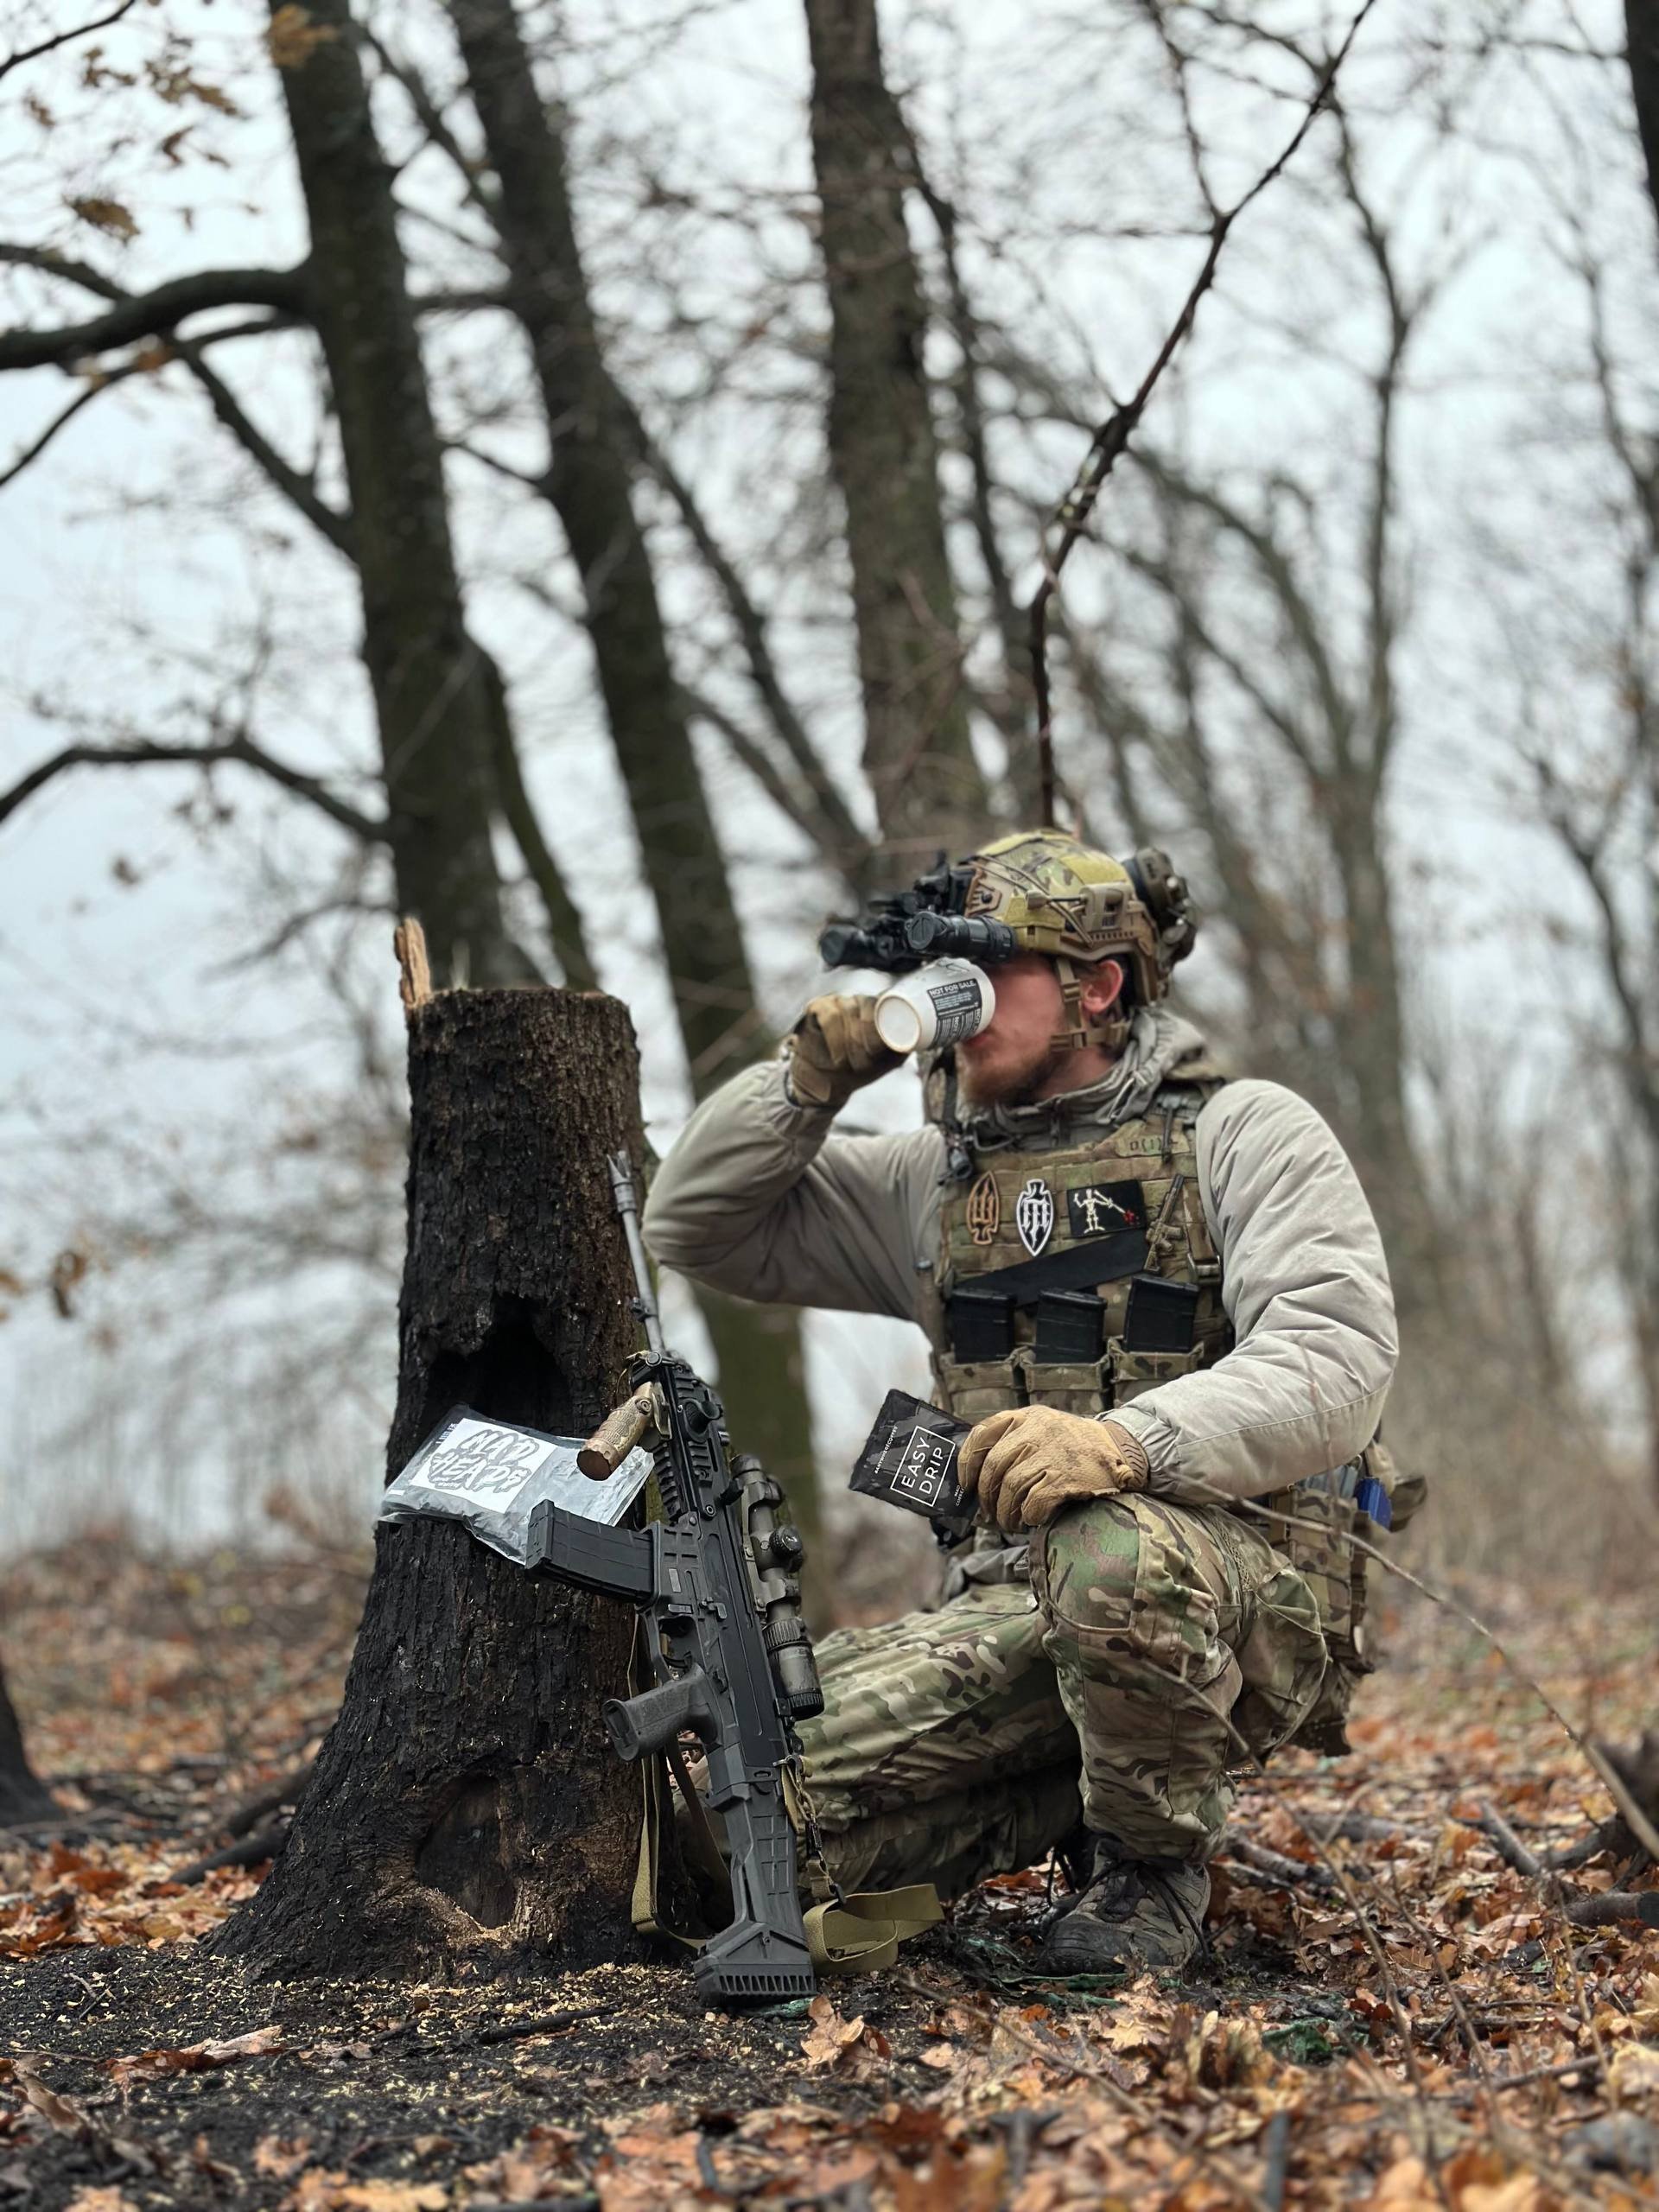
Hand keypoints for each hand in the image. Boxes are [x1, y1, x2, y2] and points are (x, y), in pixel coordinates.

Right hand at [782, 994, 901, 1109]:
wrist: (823, 1084)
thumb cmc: (855, 1070)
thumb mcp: (884, 1062)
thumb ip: (900, 1049)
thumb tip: (915, 1041)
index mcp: (877, 1011)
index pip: (886, 1007)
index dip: (881, 1031)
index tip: (876, 1055)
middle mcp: (859, 1002)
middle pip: (869, 1008)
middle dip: (867, 1040)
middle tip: (862, 1064)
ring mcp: (838, 1002)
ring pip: (849, 1011)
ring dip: (851, 1042)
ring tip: (849, 1064)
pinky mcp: (817, 1007)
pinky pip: (830, 1015)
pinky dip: (835, 1037)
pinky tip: (838, 1058)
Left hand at [958, 1405, 1149, 1533]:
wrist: (1120, 1450)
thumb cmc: (1073, 1447)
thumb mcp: (1043, 1430)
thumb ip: (1013, 1444)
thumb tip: (977, 1483)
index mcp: (1026, 1417)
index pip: (982, 1434)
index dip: (967, 1462)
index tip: (965, 1484)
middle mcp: (1036, 1431)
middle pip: (994, 1466)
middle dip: (986, 1495)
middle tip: (989, 1513)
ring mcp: (1051, 1453)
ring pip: (1011, 1486)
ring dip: (1005, 1512)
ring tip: (1009, 1522)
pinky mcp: (1066, 1477)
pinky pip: (1034, 1502)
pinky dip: (1029, 1515)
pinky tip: (1032, 1518)